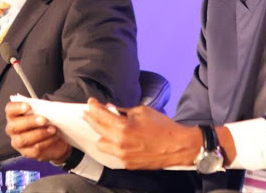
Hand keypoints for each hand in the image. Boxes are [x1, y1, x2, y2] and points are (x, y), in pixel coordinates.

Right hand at [5, 101, 70, 162]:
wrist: (57, 137)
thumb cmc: (47, 120)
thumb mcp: (45, 112)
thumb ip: (42, 109)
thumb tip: (47, 107)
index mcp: (15, 115)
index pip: (10, 109)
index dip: (17, 107)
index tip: (28, 106)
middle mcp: (13, 129)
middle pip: (14, 126)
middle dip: (29, 122)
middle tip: (44, 120)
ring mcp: (18, 142)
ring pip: (22, 139)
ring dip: (39, 133)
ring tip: (53, 129)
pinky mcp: (27, 152)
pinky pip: (34, 149)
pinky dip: (46, 142)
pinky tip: (54, 137)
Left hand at [83, 98, 201, 168]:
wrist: (177, 146)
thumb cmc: (163, 126)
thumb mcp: (143, 111)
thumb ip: (124, 110)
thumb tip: (112, 109)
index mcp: (124, 127)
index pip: (101, 116)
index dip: (94, 107)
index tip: (90, 102)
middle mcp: (120, 142)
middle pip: (97, 129)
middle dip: (91, 119)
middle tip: (89, 112)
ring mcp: (123, 155)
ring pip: (102, 144)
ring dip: (102, 135)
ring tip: (106, 128)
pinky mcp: (127, 164)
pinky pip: (113, 153)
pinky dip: (113, 145)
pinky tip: (118, 139)